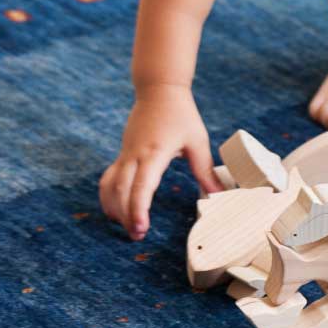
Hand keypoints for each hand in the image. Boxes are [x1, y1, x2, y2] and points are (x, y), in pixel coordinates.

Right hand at [99, 84, 223, 240]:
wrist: (159, 90)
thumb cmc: (181, 114)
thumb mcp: (198, 141)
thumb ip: (205, 170)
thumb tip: (218, 194)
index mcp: (155, 152)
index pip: (141, 186)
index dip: (138, 209)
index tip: (140, 227)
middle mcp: (135, 154)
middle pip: (121, 190)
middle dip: (126, 215)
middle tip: (137, 236)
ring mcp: (126, 153)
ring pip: (110, 185)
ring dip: (115, 207)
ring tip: (126, 227)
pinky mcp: (123, 153)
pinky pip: (109, 177)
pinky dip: (109, 195)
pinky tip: (115, 210)